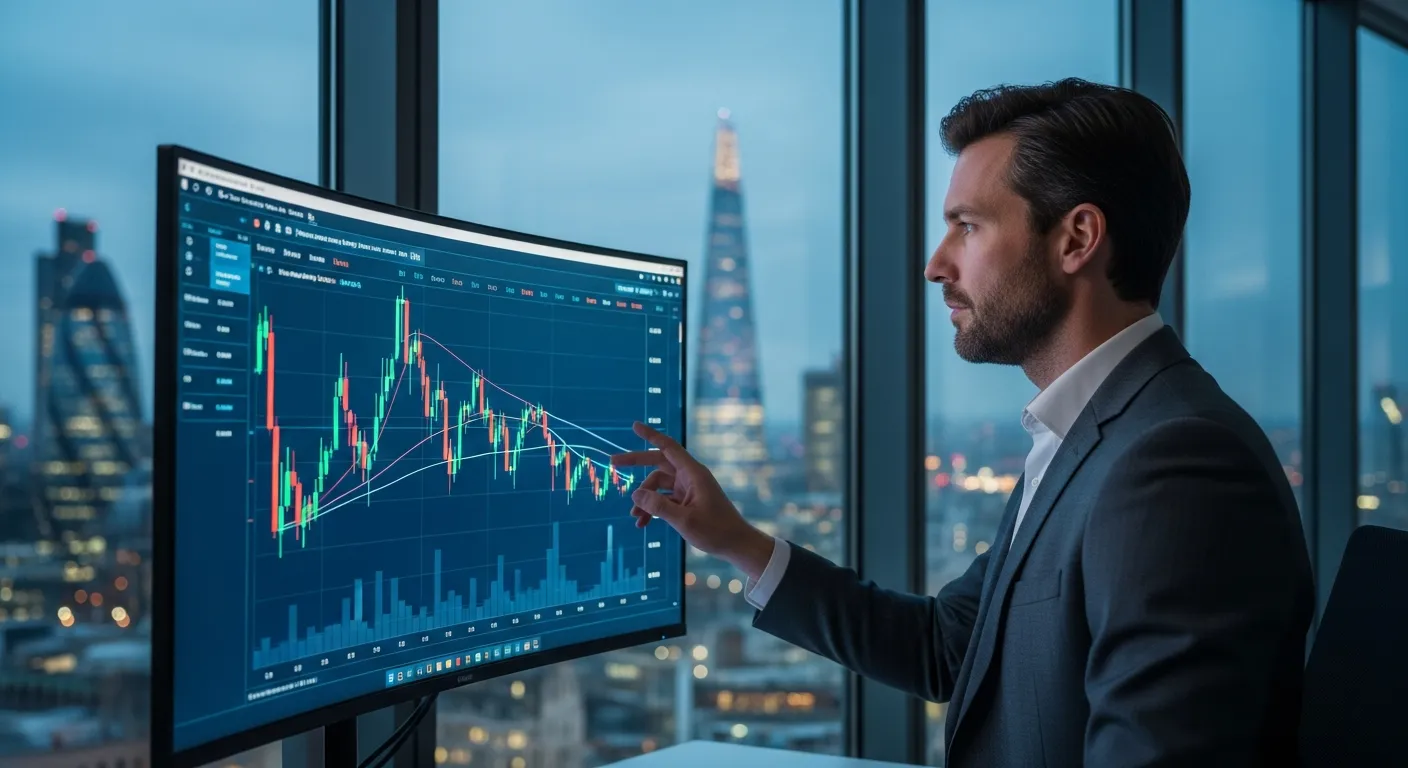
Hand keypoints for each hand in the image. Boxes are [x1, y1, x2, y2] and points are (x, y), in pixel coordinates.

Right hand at [610, 421, 773, 579]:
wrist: (736, 544)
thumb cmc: (715, 530)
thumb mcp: (683, 520)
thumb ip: (658, 506)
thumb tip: (635, 495)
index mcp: (692, 473)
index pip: (668, 447)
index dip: (650, 435)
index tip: (634, 426)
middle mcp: (690, 477)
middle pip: (658, 464)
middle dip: (636, 464)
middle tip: (613, 463)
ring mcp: (688, 489)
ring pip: (659, 486)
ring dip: (645, 499)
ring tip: (634, 518)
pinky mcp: (687, 502)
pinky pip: (665, 499)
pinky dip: (654, 508)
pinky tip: (643, 524)